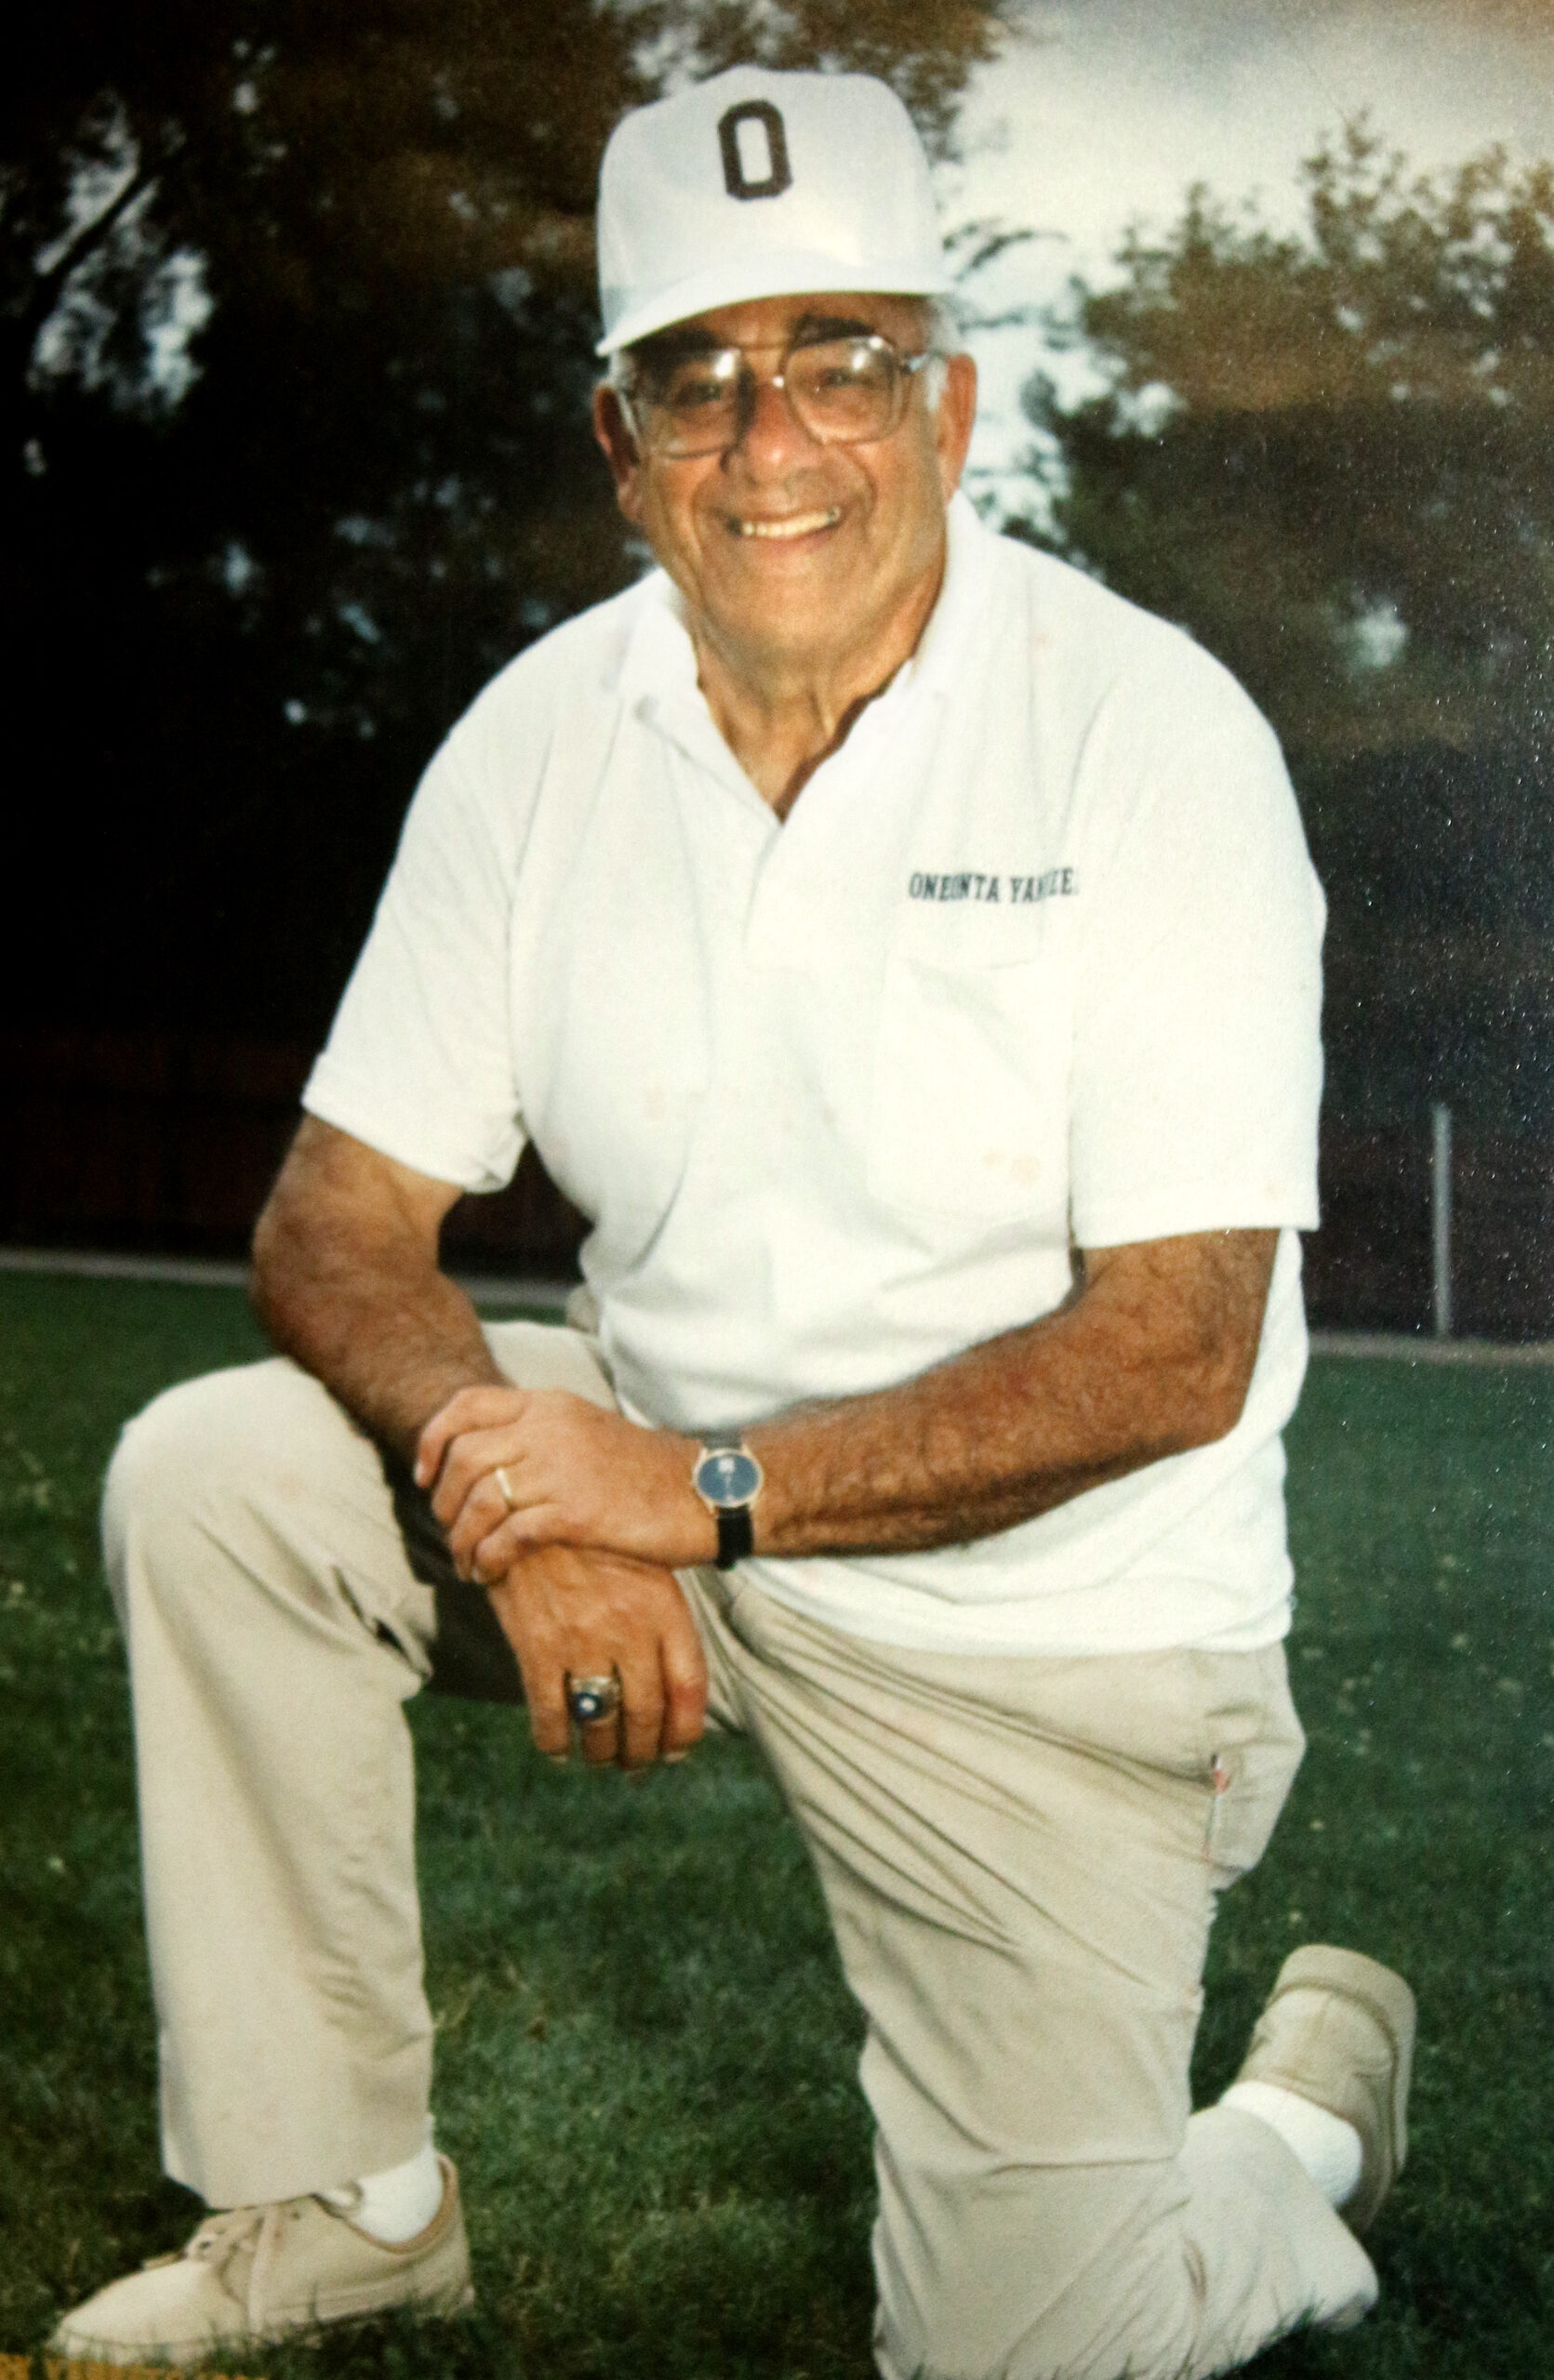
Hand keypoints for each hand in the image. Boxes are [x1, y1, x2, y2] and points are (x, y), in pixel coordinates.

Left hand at [415, 1385, 715, 1574]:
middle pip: (462, 1456)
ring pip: (477, 1500)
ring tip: (466, 1562)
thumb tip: (490, 1458)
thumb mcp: (587, 1432)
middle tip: (449, 1530)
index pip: (467, 1404)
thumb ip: (540, 1434)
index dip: (433, 1439)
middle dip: (442, 1500)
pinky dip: (487, 1558)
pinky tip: (489, 1572)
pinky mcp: (575, 1512)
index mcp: (550, 1404)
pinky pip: (507, 1535)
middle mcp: (549, 1428)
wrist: (704, 1493)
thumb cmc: (647, 1473)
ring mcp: (561, 1468)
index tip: (425, 1476)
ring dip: (461, 1539)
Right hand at [484, 1542, 707, 1767]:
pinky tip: (557, 1749)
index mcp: (664, 1608)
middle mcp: (630, 1631)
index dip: (685, 1731)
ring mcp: (583, 1642)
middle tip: (635, 1765)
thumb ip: (661, 1616)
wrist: (531, 1500)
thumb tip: (671, 1678)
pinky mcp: (538, 1648)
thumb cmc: (594, 1534)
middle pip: (647, 1715)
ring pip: (601, 1724)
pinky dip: (554, 1742)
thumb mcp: (644, 1561)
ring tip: (600, 1758)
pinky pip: (550, 1715)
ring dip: (601, 1753)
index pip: (689, 1689)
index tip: (676, 1749)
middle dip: (642, 1752)